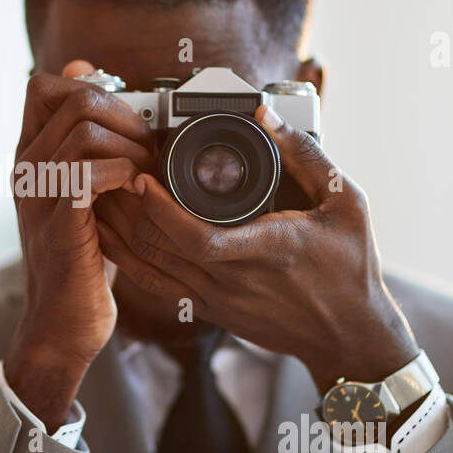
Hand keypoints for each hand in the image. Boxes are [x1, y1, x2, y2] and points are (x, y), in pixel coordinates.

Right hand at [3, 60, 155, 428]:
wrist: (64, 323)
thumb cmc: (82, 258)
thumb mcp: (84, 192)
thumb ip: (87, 140)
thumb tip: (83, 69)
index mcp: (29, 156)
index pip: (41, 86)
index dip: (88, 87)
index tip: (122, 119)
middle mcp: (25, 168)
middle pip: (72, 98)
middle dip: (125, 115)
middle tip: (148, 148)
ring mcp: (38, 194)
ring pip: (84, 129)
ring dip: (131, 144)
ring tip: (148, 171)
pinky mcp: (59, 222)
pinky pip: (91, 171)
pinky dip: (125, 172)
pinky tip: (137, 191)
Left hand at [93, 102, 418, 392]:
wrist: (348, 336)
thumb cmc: (351, 268)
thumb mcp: (346, 204)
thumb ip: (306, 156)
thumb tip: (267, 115)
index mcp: (266, 249)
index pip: (198, 237)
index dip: (160, 210)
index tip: (139, 177)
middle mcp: (233, 279)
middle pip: (160, 248)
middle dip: (127, 210)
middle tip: (110, 171)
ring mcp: (216, 300)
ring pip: (151, 268)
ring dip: (122, 233)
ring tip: (102, 196)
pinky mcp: (209, 311)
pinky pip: (158, 285)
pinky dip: (130, 260)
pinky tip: (114, 236)